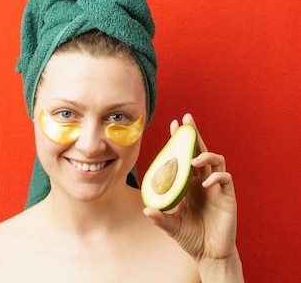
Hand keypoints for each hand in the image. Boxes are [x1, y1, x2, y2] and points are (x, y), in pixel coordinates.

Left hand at [143, 113, 238, 262]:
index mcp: (188, 183)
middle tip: (186, 120)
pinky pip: (226, 179)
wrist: (209, 254)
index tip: (173, 124)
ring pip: (216, 161)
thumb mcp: (171, 226)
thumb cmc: (190, 237)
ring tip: (194, 159)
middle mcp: (202, 181)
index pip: (184, 156)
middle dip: (194, 134)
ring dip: (205, 155)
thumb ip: (160, 218)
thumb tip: (146, 209)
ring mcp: (216, 188)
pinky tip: (205, 183)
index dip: (180, 141)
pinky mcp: (227, 197)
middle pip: (200, 151)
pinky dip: (217, 177)